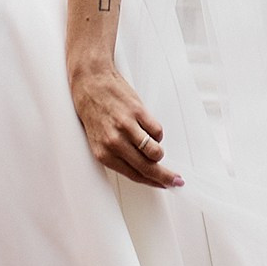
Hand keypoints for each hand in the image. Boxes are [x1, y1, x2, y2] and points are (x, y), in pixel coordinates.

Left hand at [68, 55, 181, 188]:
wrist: (90, 81)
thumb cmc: (92, 109)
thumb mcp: (98, 139)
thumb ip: (117, 154)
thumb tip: (140, 167)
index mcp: (103, 153)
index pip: (133, 175)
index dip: (152, 182)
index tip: (163, 185)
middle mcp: (114, 143)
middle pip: (147, 167)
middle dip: (165, 177)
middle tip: (176, 180)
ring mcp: (126, 127)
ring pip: (155, 151)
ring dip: (159, 152)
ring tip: (154, 146)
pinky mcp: (137, 112)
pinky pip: (157, 131)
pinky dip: (157, 133)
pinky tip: (147, 127)